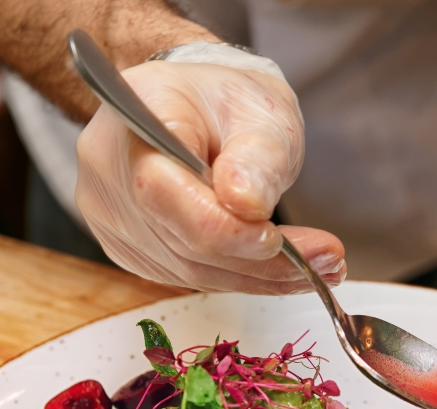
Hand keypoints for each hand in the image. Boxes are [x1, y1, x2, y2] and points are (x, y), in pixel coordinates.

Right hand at [75, 58, 344, 292]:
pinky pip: (188, 276)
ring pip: (189, 270)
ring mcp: (112, 216)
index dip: (222, 229)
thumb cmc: (227, 102)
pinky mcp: (131, 247)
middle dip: (261, 260)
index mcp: (132, 118)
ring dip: (260, 277)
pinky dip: (242, 278)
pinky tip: (285, 271)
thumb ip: (258, 157)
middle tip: (329, 260)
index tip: (278, 240)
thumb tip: (247, 206)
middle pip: (181, 240)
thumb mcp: (261, 112)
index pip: (162, 193)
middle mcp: (107, 172)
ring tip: (321, 266)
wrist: (198, 109)